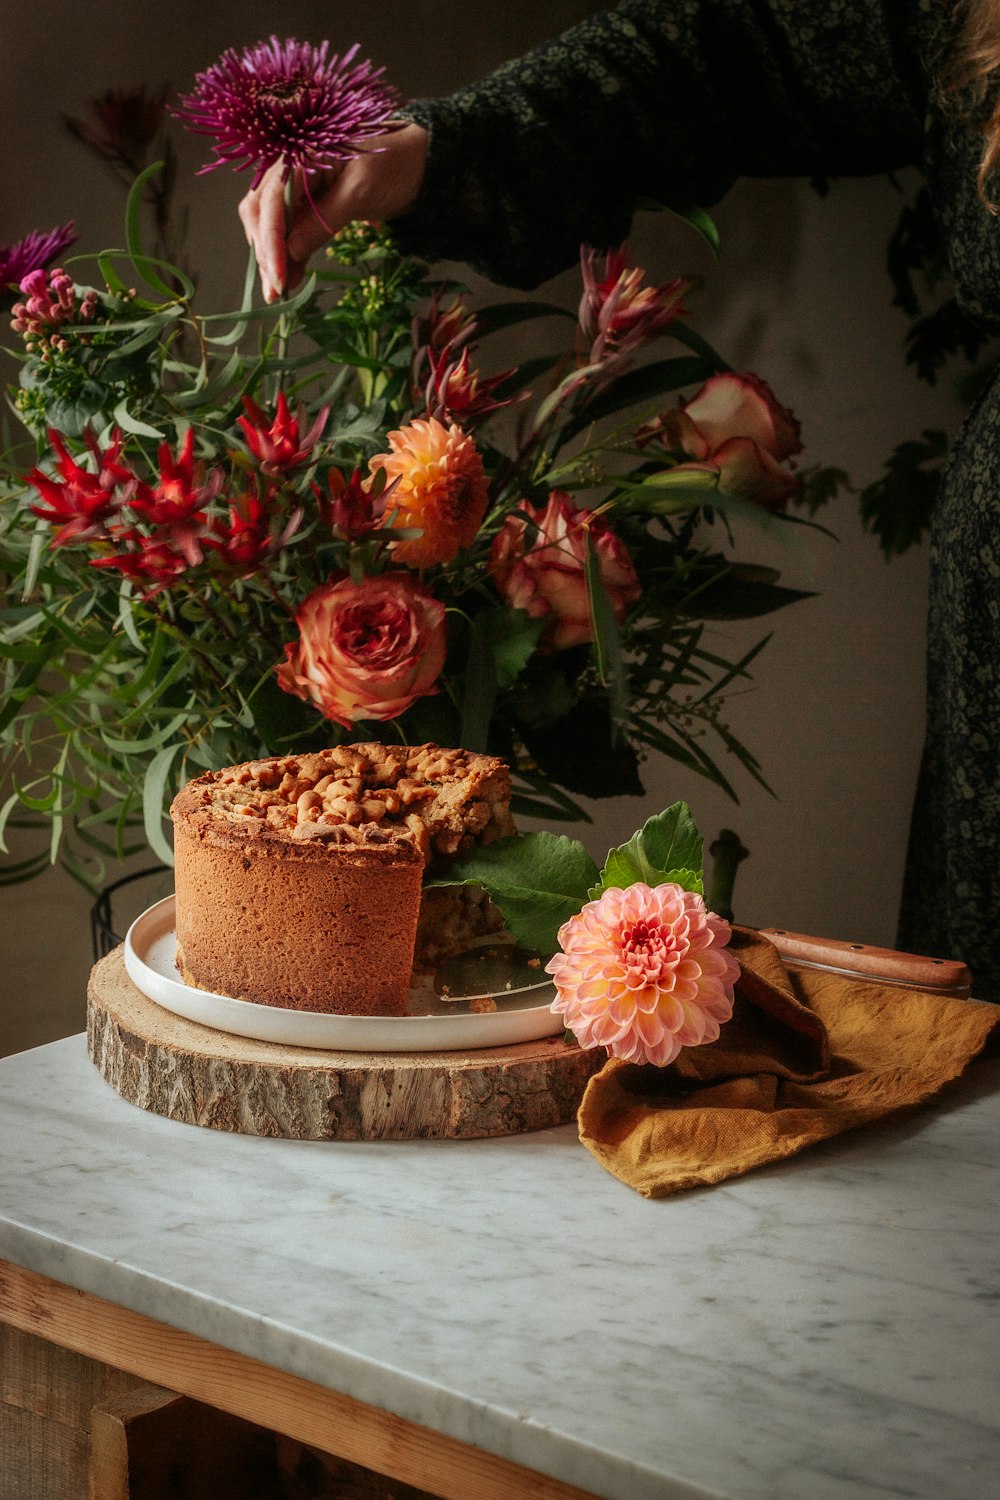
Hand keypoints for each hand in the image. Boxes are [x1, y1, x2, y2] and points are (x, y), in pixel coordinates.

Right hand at [238, 123, 428, 301]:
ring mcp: (299, 191)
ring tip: (280, 293)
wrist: (417, 165)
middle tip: (275, 291)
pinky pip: (290, 234)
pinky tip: (291, 279)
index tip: (278, 276)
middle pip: (261, 214)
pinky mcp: (310, 209)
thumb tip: (290, 252)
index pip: (271, 201)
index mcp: (300, 157)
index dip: (270, 241)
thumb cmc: (392, 166)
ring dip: (273, 259)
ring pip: (271, 227)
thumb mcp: (360, 192)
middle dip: (265, 253)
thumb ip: (323, 219)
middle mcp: (291, 172)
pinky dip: (288, 256)